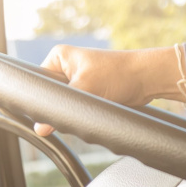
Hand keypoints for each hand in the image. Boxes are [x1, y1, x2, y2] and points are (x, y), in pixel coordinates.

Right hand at [33, 45, 183, 135]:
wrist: (147, 79)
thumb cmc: (119, 74)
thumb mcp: (85, 89)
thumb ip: (62, 107)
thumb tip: (41, 128)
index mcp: (59, 58)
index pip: (38, 82)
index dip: (41, 99)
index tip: (47, 112)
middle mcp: (66, 69)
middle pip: (51, 97)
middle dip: (60, 107)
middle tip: (73, 110)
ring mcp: (78, 82)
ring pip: (65, 105)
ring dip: (73, 112)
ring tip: (87, 108)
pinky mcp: (90, 95)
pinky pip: (78, 109)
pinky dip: (83, 114)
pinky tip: (91, 114)